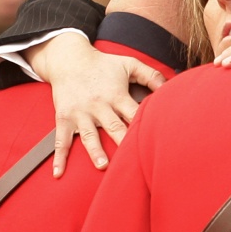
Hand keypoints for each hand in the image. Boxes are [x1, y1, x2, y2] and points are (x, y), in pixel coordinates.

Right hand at [25, 33, 165, 177]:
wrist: (69, 59)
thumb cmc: (104, 63)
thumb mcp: (130, 64)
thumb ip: (151, 75)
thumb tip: (171, 86)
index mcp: (117, 94)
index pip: (134, 112)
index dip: (144, 124)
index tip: (154, 137)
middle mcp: (99, 105)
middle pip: (114, 127)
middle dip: (124, 141)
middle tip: (133, 157)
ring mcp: (81, 113)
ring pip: (90, 135)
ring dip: (96, 151)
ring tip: (103, 166)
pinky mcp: (64, 118)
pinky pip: (61, 140)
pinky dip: (60, 157)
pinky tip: (59, 172)